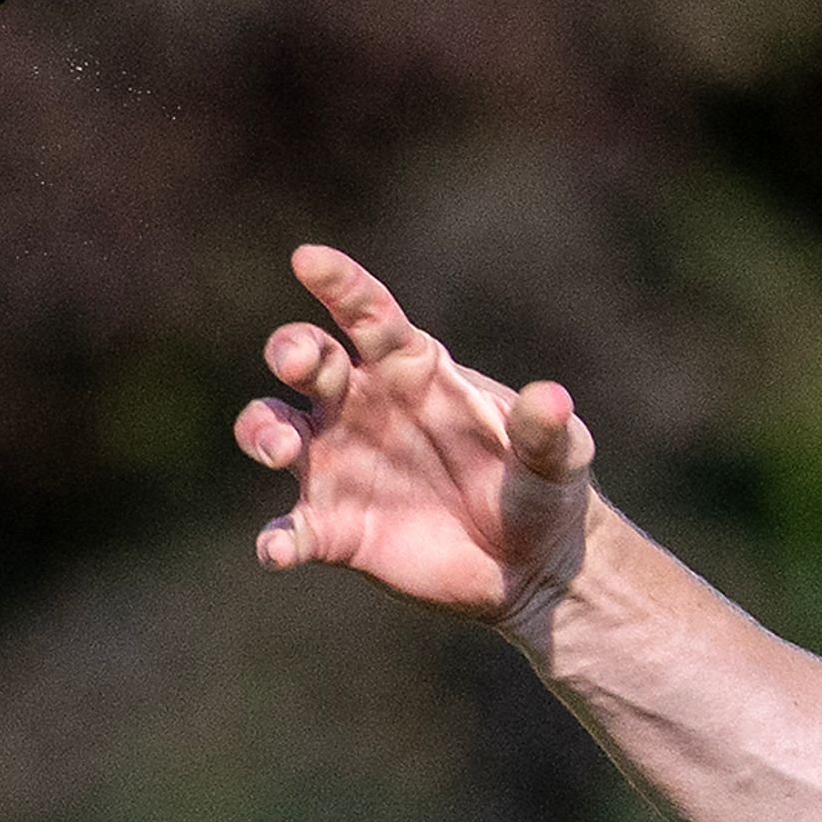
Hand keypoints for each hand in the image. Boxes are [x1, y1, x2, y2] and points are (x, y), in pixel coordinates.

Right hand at [233, 244, 595, 636]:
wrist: (531, 561)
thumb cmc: (540, 486)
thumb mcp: (558, 457)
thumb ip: (547, 430)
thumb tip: (554, 398)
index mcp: (413, 370)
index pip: (370, 315)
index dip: (340, 285)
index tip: (310, 260)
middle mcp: (362, 406)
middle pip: (307, 360)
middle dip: (292, 350)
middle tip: (299, 361)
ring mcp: (339, 465)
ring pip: (272, 428)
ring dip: (263, 431)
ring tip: (280, 449)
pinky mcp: (334, 529)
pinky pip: (291, 530)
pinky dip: (278, 540)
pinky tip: (279, 551)